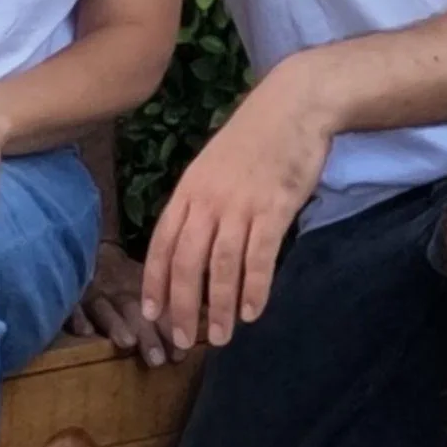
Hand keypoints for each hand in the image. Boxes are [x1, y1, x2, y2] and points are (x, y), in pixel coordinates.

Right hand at [69, 240, 182, 366]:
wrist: (88, 250)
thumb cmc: (124, 279)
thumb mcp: (150, 283)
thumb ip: (174, 302)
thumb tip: (209, 318)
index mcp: (140, 289)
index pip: (157, 308)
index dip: (169, 328)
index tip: (181, 352)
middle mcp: (117, 291)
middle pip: (133, 310)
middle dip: (146, 334)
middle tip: (157, 359)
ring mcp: (91, 293)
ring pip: (104, 308)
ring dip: (115, 325)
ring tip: (127, 342)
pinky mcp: (69, 296)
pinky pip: (71, 305)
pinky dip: (77, 316)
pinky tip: (84, 332)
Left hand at [142, 66, 331, 350]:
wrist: (293, 105)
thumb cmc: (254, 139)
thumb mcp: (213, 168)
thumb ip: (201, 203)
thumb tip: (191, 243)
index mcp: (188, 191)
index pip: (163, 244)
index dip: (156, 282)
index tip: (152, 314)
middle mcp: (208, 200)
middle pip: (187, 263)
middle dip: (182, 306)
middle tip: (184, 341)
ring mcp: (241, 204)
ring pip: (222, 266)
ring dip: (220, 306)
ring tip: (221, 336)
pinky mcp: (274, 208)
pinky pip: (260, 257)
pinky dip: (255, 288)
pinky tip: (253, 312)